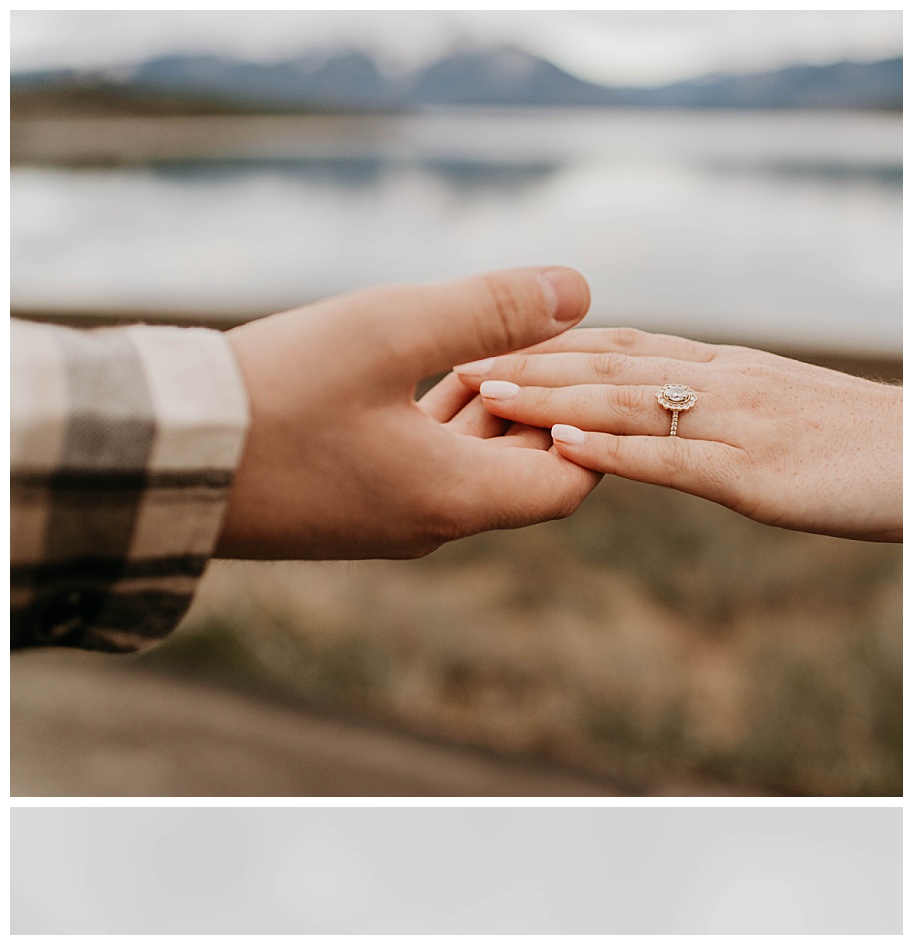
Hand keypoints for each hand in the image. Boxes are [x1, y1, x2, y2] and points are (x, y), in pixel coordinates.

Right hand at [216, 267, 599, 560]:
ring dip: (488, 406)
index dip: (588, 424)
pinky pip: (419, 466)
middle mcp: (429, 525)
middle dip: (541, 405)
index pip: (566, 483)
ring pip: (468, 465)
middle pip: (522, 474)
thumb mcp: (389, 331)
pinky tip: (432, 367)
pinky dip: (440, 420)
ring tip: (493, 341)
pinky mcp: (345, 508)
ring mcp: (384, 521)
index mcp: (454, 499)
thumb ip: (489, 310)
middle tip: (545, 334)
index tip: (584, 359)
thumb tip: (578, 291)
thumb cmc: (276, 394)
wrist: (163, 459)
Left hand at [456, 296, 902, 542]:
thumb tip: (683, 439)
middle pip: (604, 363)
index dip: (545, 351)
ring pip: (627, 402)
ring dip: (550, 399)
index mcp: (727, 373)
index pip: (619, 349)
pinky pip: (674, 457)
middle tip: (449, 368)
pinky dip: (613, 451)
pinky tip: (564, 447)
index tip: (479, 353)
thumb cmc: (881, 453)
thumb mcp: (790, 429)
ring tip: (482, 395)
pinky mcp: (759, 473)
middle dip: (524, 366)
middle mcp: (723, 383)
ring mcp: (739, 425)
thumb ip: (731, 426)